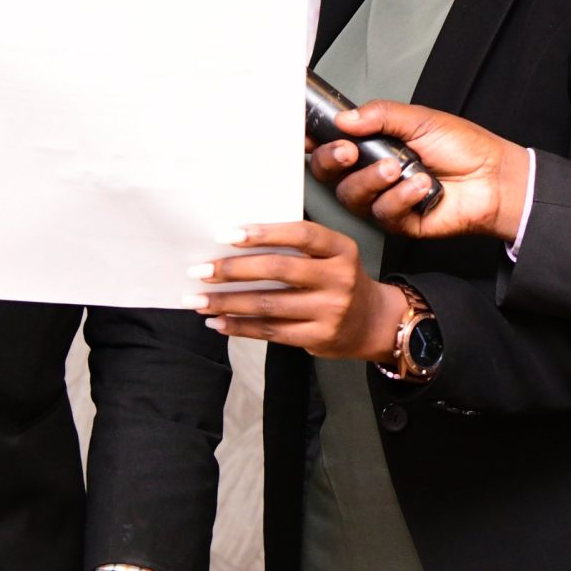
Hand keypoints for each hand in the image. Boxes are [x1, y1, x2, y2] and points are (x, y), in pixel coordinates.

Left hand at [193, 221, 404, 360]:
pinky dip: (240, 327)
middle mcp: (339, 278)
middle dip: (233, 270)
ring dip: (227, 302)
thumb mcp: (331, 256)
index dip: (263, 233)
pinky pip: (272, 331)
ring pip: (269, 304)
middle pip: (279, 270)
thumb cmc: (339, 280)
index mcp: (341, 249)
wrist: (372, 323)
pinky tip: (218, 322)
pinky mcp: (319, 337)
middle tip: (200, 270)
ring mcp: (331, 310)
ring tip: (198, 300)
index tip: (226, 234)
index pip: (301, 235)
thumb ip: (296, 248)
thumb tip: (234, 245)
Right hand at [311, 101, 529, 243]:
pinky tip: (421, 186)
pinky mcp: (398, 222)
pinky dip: (401, 197)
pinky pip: (382, 213)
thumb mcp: (420, 120)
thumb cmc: (463, 148)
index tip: (310, 136)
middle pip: (330, 175)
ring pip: (352, 196)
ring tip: (399, 167)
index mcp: (373, 146)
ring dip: (373, 180)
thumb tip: (345, 118)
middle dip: (334, 161)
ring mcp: (383, 199)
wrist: (494, 178)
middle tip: (351, 151)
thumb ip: (380, 115)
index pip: (332, 145)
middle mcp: (372, 174)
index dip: (315, 143)